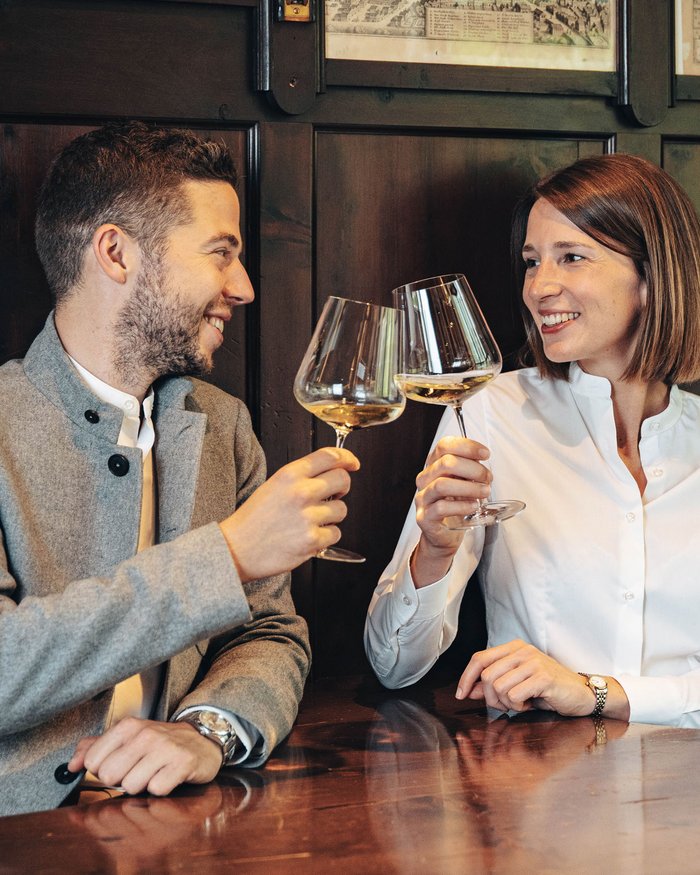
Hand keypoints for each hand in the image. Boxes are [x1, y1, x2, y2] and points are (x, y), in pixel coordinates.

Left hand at [67, 717, 222, 795]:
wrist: (202, 740)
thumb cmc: (160, 743)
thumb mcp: (128, 738)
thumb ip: (95, 748)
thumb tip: (71, 765)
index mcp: (128, 726)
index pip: (94, 761)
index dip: (103, 770)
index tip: (119, 765)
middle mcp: (145, 734)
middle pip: (109, 776)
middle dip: (121, 780)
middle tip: (138, 770)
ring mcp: (165, 748)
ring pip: (131, 786)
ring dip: (142, 786)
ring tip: (154, 773)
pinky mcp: (182, 763)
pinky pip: (156, 789)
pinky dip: (160, 789)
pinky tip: (168, 777)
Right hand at [220, 447, 359, 580]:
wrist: (236, 549)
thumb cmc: (253, 520)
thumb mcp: (273, 486)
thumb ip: (300, 477)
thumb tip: (332, 473)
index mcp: (289, 475)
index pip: (329, 456)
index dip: (347, 457)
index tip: (353, 463)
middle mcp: (300, 492)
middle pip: (343, 480)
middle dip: (342, 488)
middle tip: (332, 497)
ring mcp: (307, 517)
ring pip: (342, 510)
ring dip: (331, 517)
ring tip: (310, 522)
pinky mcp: (312, 540)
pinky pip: (335, 534)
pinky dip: (325, 537)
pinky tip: (307, 537)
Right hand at [410, 436, 491, 586]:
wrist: (444, 535)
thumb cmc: (455, 506)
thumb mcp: (464, 483)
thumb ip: (470, 470)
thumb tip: (483, 460)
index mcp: (434, 466)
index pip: (444, 446)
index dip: (466, 446)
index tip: (485, 454)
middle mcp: (425, 479)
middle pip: (446, 463)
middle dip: (473, 469)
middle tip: (488, 478)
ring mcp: (423, 498)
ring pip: (442, 484)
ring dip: (469, 487)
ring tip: (484, 492)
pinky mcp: (425, 517)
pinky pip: (441, 508)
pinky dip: (462, 506)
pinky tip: (473, 506)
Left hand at [455, 639, 597, 716]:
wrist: (583, 694)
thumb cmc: (549, 689)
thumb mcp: (518, 684)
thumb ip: (494, 685)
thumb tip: (469, 690)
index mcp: (514, 648)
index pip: (479, 658)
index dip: (466, 677)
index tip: (461, 694)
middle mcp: (522, 651)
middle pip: (486, 675)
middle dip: (491, 698)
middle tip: (506, 706)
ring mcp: (533, 662)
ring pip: (498, 686)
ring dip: (506, 703)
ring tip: (521, 704)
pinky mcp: (543, 677)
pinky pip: (514, 695)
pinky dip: (518, 706)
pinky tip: (530, 705)